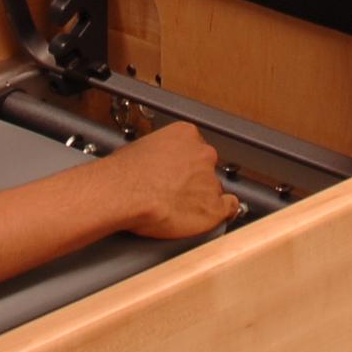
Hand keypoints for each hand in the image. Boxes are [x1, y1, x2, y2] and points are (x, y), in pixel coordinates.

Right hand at [115, 121, 243, 239]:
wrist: (122, 194)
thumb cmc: (124, 174)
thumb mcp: (140, 148)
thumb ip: (159, 153)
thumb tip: (155, 164)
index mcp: (186, 134)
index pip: (196, 148)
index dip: (187, 164)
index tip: (180, 172)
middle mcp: (204, 154)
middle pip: (208, 168)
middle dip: (195, 180)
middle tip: (177, 191)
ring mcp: (210, 181)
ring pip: (214, 190)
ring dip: (202, 198)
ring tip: (181, 208)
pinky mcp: (213, 208)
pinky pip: (228, 209)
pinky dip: (221, 213)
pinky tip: (210, 216)